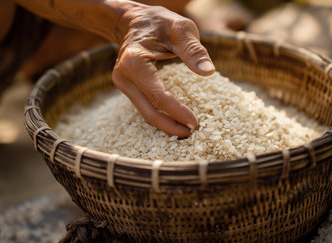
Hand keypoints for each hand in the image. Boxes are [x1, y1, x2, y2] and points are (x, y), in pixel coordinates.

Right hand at [112, 5, 214, 137]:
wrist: (134, 20)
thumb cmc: (159, 22)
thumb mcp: (181, 29)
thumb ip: (194, 50)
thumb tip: (208, 71)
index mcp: (134, 62)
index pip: (158, 96)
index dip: (177, 112)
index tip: (195, 122)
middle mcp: (123, 76)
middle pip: (148, 112)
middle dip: (170, 126)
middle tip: (191, 133)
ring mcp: (123, 84)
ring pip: (144, 112)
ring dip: (165, 124)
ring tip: (185, 130)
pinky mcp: (127, 87)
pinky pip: (144, 106)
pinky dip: (159, 115)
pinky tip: (175, 120)